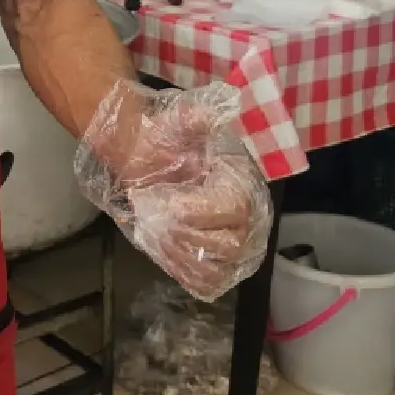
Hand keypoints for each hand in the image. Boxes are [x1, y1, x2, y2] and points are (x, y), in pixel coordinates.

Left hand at [75, 82, 271, 301]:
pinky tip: (162, 246)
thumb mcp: (179, 120)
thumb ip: (198, 116)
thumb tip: (218, 110)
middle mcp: (249, 219)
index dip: (194, 210)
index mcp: (244, 182)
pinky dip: (181, 270)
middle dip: (181, 232)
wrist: (145, 159)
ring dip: (177, 253)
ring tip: (155, 228)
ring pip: (215, 268)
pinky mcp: (217, 267)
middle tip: (152, 214)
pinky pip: (206, 283)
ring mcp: (235, 247)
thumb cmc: (164, 141)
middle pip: (227, 245)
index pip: (233, 209)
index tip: (162, 201)